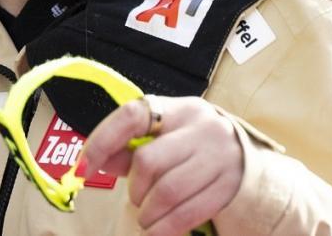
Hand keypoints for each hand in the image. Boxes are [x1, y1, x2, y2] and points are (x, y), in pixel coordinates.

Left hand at [81, 96, 242, 235]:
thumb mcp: (164, 137)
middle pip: (148, 161)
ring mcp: (219, 156)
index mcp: (177, 108)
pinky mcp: (231, 185)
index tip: (82, 169)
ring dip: (148, 212)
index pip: (130, 116)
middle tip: (136, 199)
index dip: (101, 142)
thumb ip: (129, 149)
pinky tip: (157, 231)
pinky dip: (168, 227)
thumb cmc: (194, 145)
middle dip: (135, 188)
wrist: (249, 157)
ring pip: (168, 190)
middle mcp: (201, 126)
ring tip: (145, 219)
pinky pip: (191, 211)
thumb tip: (96, 162)